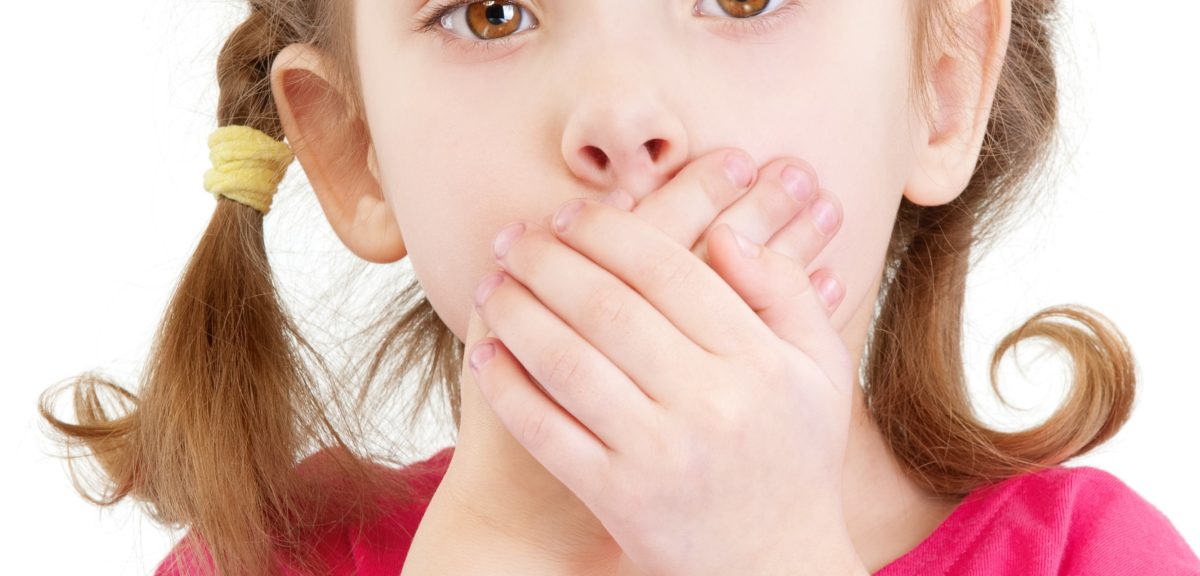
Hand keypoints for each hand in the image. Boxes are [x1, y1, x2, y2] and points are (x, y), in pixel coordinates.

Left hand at [467, 152, 866, 574]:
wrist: (777, 566)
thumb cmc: (795, 457)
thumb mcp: (819, 370)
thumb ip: (786, 293)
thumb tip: (726, 233)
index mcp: (758, 361)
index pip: (667, 269)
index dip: (606, 232)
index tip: (567, 213)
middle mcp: (711, 403)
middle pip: (607, 307)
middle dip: (545, 260)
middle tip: (511, 238)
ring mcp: (660, 455)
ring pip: (567, 361)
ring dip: (515, 313)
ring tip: (489, 283)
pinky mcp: (619, 500)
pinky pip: (547, 431)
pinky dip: (508, 388)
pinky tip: (485, 353)